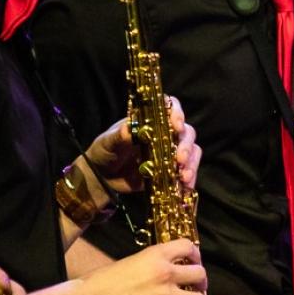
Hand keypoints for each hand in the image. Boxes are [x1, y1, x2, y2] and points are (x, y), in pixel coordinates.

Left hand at [82, 99, 201, 196]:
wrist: (102, 177)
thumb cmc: (104, 151)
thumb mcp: (107, 142)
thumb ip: (118, 136)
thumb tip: (128, 129)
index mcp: (149, 120)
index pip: (169, 107)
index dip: (176, 113)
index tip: (176, 124)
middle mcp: (163, 133)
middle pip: (186, 131)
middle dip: (185, 144)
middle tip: (180, 159)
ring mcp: (169, 152)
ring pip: (191, 151)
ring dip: (191, 163)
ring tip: (183, 177)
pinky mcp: (170, 170)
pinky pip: (187, 171)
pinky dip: (189, 179)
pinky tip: (186, 187)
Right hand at [82, 240, 207, 294]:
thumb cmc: (102, 281)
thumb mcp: (130, 261)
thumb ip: (151, 263)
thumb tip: (165, 270)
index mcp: (155, 255)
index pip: (188, 246)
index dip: (195, 255)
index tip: (193, 262)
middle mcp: (165, 274)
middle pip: (200, 275)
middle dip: (201, 282)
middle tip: (197, 288)